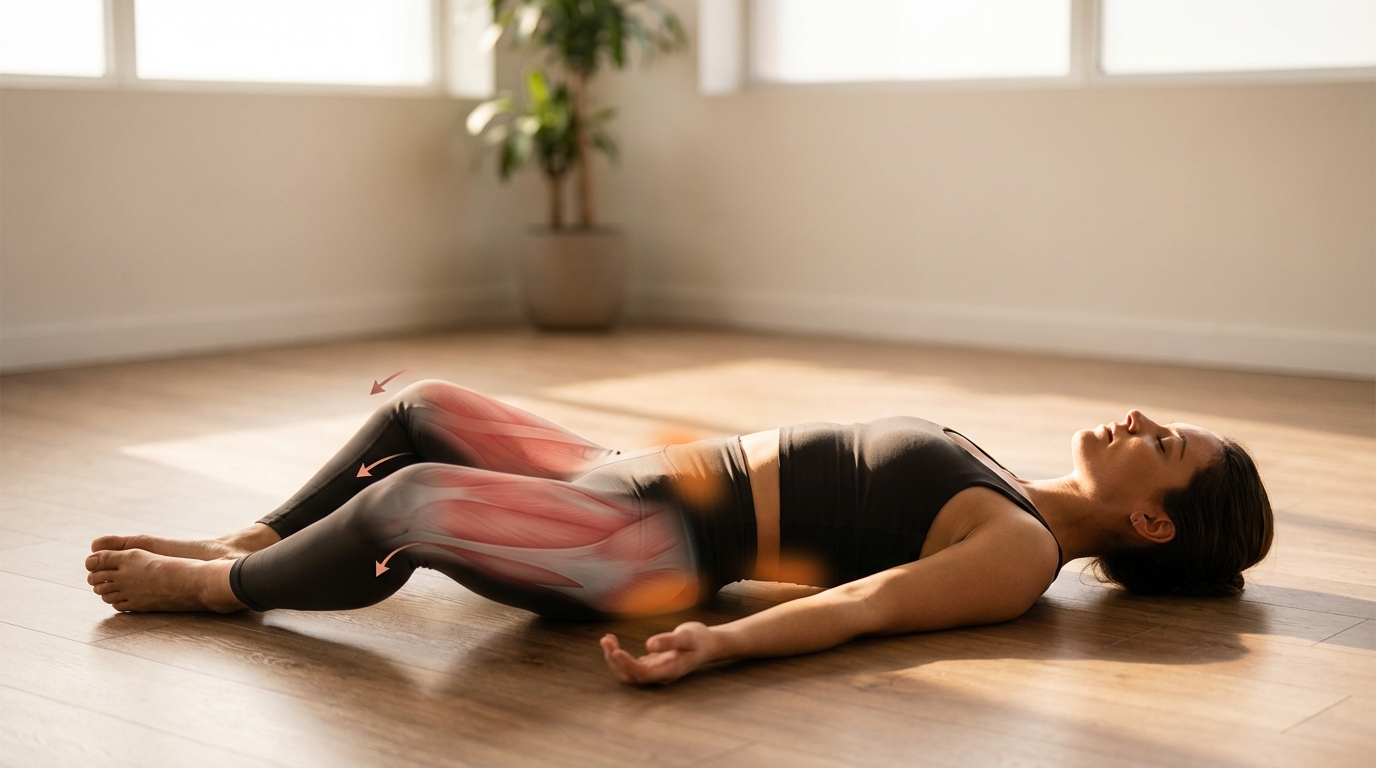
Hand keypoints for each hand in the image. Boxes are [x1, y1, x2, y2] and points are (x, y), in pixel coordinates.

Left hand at [600, 622, 716, 684]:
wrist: (709, 644)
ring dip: (614, 659)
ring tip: (606, 640)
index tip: (616, 651)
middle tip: (606, 640)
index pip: (643, 673)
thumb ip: (669, 641)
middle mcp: (660, 675)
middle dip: (615, 661)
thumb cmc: (699, 639)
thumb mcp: (687, 636)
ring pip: (628, 672)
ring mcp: (655, 671)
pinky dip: (620, 656)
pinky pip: (631, 665)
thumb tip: (649, 645)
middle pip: (631, 676)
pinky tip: (613, 642)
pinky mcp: (652, 664)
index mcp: (669, 670)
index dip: (627, 664)